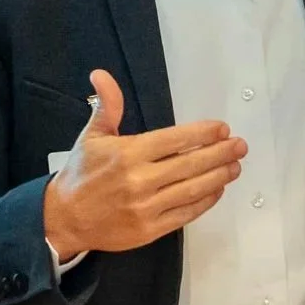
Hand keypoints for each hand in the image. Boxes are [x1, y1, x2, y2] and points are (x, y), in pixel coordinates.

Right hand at [43, 70, 246, 255]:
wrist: (64, 218)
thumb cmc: (81, 174)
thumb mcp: (91, 136)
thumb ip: (106, 106)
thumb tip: (101, 75)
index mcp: (128, 153)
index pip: (174, 140)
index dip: (202, 133)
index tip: (222, 129)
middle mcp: (140, 180)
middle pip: (190, 164)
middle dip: (220, 153)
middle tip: (240, 146)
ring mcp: (146, 207)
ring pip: (192, 189)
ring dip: (218, 177)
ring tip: (235, 166)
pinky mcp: (150, 230)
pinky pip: (185, 214)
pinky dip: (205, 202)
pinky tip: (217, 190)